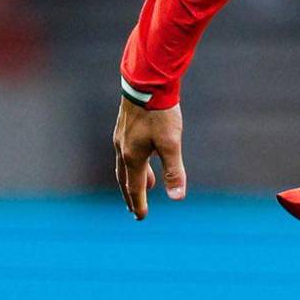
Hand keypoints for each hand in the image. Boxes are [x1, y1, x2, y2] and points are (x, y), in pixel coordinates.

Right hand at [113, 97, 186, 218]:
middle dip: (131, 196)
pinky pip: (126, 152)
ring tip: (145, 186)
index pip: (134, 188)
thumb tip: (177, 198)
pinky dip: (133, 163)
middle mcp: (122, 149)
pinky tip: (143, 157)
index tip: (140, 217)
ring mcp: (121, 137)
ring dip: (133, 179)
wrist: (146, 81)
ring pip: (125, 165)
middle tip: (134, 210)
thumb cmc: (160, 113)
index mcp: (132, 156)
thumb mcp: (171, 144)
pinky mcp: (125, 126)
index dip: (138, 204)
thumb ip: (174, 171)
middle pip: (125, 179)